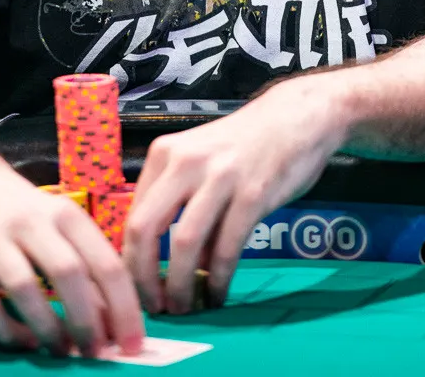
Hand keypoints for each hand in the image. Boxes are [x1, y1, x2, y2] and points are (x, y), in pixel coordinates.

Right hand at [0, 154, 144, 355]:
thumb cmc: (20, 206)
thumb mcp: (57, 220)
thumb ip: (83, 260)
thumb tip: (112, 318)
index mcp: (64, 212)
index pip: (105, 262)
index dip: (123, 307)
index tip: (132, 344)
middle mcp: (30, 220)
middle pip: (68, 274)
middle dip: (87, 323)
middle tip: (96, 355)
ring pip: (25, 290)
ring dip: (48, 330)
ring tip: (62, 351)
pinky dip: (7, 331)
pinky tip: (25, 341)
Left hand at [123, 77, 349, 313]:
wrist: (294, 117)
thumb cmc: (243, 144)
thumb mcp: (198, 160)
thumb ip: (177, 201)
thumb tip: (161, 260)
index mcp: (165, 154)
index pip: (132, 215)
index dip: (130, 260)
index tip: (136, 287)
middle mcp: (186, 162)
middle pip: (145, 228)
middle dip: (143, 278)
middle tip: (153, 307)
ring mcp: (219, 177)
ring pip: (184, 244)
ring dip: (180, 286)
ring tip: (185, 307)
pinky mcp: (252, 195)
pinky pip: (226, 248)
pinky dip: (218, 279)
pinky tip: (218, 293)